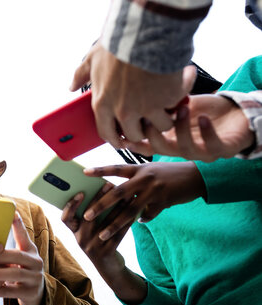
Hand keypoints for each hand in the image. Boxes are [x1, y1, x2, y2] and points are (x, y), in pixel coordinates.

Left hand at [0, 213, 44, 304]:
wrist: (35, 293)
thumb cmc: (21, 269)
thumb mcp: (21, 255)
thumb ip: (9, 244)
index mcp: (31, 251)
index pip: (24, 236)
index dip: (18, 225)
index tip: (11, 213)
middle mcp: (36, 263)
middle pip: (16, 256)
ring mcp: (35, 278)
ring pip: (14, 274)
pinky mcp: (30, 293)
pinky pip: (10, 292)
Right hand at [61, 185, 145, 304]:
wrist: (108, 268)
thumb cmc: (98, 243)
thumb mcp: (89, 232)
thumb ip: (89, 217)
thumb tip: (99, 192)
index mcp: (75, 232)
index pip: (66, 218)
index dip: (71, 205)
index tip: (81, 193)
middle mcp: (81, 239)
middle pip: (88, 216)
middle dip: (99, 199)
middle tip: (109, 185)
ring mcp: (93, 247)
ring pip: (106, 223)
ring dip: (117, 207)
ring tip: (126, 195)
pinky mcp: (107, 252)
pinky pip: (118, 233)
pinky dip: (127, 221)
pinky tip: (134, 211)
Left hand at [70, 43, 196, 146]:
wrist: (143, 34)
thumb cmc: (116, 45)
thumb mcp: (92, 59)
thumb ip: (81, 75)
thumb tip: (71, 86)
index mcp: (103, 105)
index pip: (106, 133)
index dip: (116, 140)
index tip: (123, 141)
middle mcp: (124, 111)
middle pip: (136, 135)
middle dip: (143, 130)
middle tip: (149, 121)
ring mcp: (147, 108)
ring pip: (161, 125)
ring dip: (165, 117)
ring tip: (167, 104)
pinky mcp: (168, 99)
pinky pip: (178, 104)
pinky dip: (183, 92)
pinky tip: (183, 81)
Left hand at [82, 162, 204, 240]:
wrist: (197, 176)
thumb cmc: (170, 172)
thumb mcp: (151, 169)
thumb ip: (135, 177)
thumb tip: (117, 188)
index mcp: (140, 168)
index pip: (116, 168)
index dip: (100, 170)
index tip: (85, 172)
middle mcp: (145, 178)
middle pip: (118, 193)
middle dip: (101, 205)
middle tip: (86, 215)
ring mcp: (154, 191)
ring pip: (130, 211)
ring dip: (115, 224)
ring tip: (103, 234)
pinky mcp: (164, 202)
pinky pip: (148, 215)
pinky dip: (143, 219)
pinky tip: (140, 222)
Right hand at [123, 94, 254, 161]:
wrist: (236, 114)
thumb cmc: (204, 110)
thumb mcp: (179, 105)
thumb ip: (161, 105)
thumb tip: (137, 94)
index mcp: (169, 140)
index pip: (147, 144)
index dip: (135, 141)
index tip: (125, 132)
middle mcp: (182, 149)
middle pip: (160, 148)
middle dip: (153, 134)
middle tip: (151, 116)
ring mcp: (201, 152)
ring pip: (185, 149)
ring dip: (181, 129)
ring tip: (182, 109)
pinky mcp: (222, 150)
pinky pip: (212, 146)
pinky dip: (206, 133)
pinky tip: (203, 118)